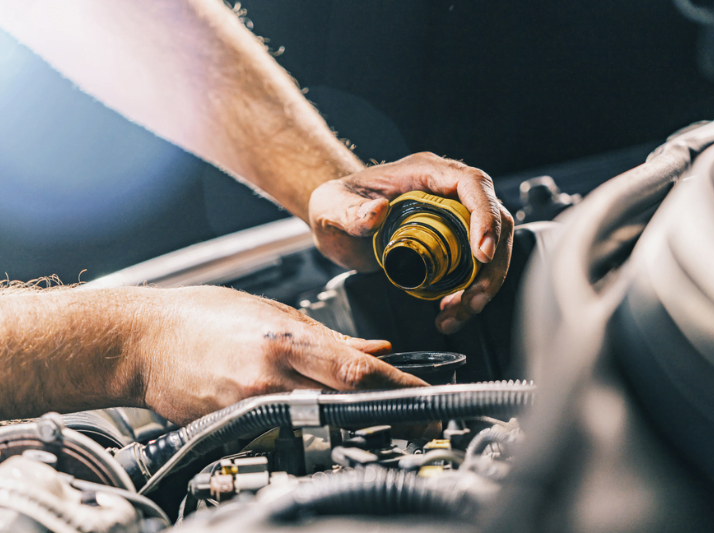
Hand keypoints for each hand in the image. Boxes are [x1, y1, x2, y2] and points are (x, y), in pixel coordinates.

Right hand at [137, 286, 425, 423]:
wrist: (142, 341)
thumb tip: (373, 349)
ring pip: (322, 423)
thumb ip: (328, 338)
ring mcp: (252, 408)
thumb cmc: (201, 317)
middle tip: (420, 419)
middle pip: (348, 404)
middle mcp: (271, 379)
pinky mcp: (236, 428)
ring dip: (356, 423)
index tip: (429, 399)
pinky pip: (287, 430)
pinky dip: (314, 427)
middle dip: (391, 415)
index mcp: (285, 343)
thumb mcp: (274, 314)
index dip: (402, 389)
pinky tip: (325, 420)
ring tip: (383, 421)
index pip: (360, 371)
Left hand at [308, 152, 513, 333]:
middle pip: (496, 219)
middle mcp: (447, 190)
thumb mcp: (332, 205)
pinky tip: (450, 311)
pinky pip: (475, 265)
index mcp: (425, 172)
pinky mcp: (451, 241)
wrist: (336, 219)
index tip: (481, 254)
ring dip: (485, 284)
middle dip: (493, 263)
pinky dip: (470, 291)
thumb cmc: (336, 203)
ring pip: (492, 247)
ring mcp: (453, 215)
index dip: (485, 216)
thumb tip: (376, 211)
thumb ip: (349, 210)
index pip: (472, 184)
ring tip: (460, 312)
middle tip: (473, 299)